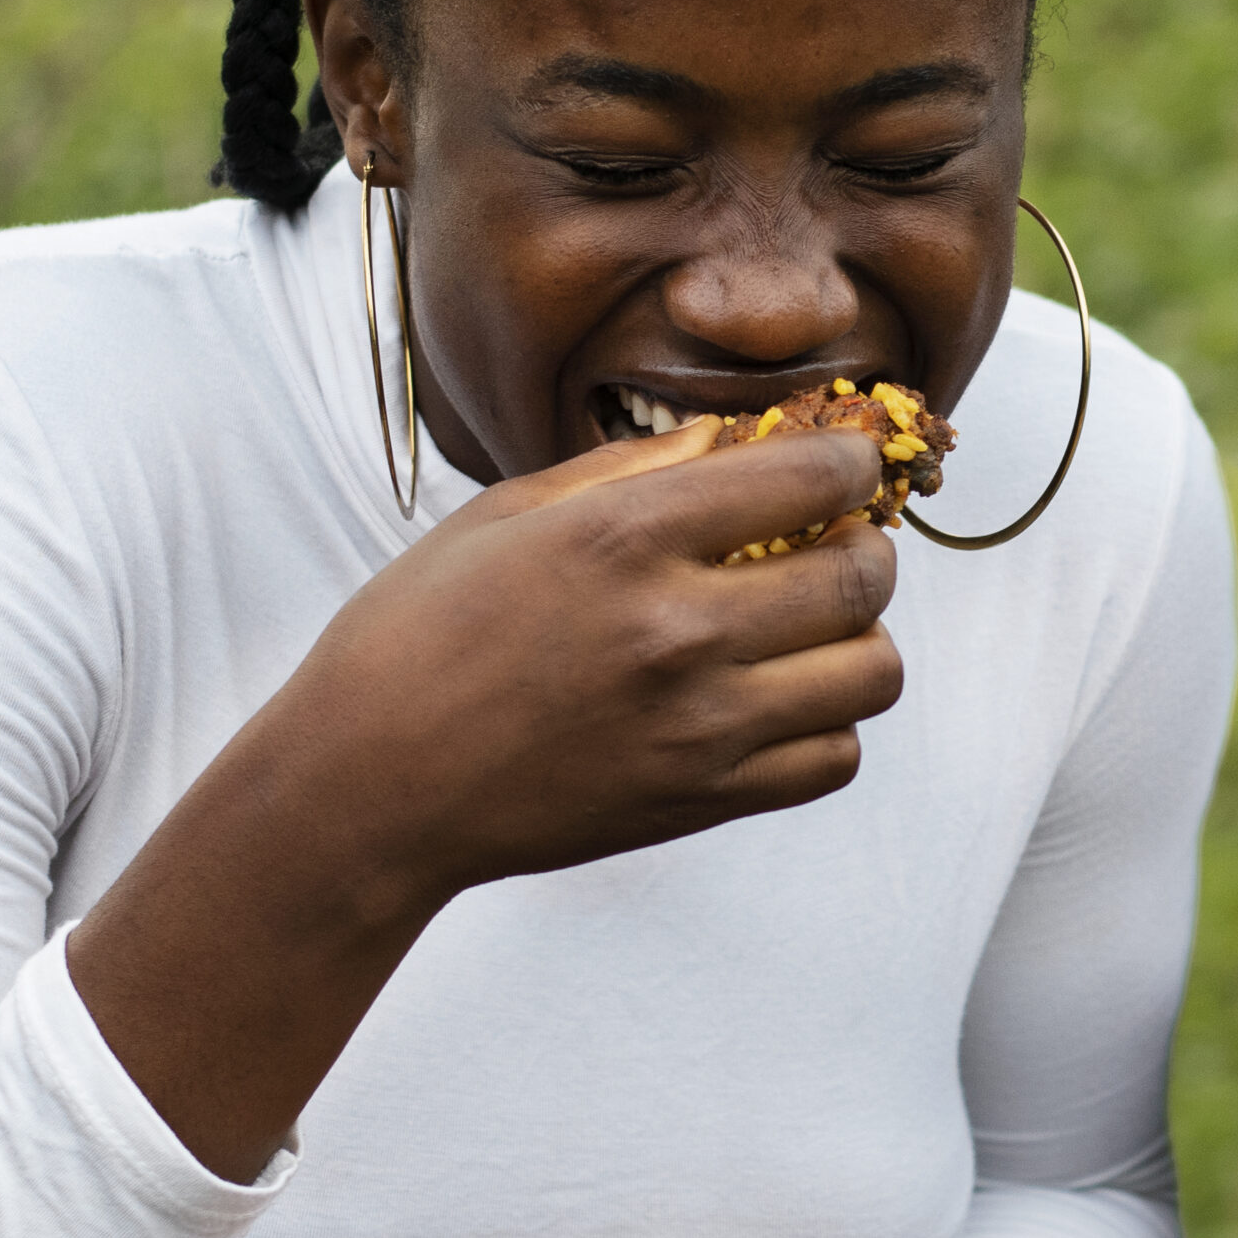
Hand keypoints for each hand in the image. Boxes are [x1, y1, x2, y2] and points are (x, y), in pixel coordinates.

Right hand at [282, 414, 901, 901]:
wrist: (367, 788)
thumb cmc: (412, 638)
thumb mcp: (501, 515)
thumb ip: (627, 469)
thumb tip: (731, 437)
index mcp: (623, 538)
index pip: (811, 478)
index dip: (849, 459)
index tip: (846, 461)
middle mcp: (677, 629)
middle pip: (860, 575)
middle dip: (865, 545)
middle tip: (835, 542)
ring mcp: (698, 725)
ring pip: (869, 672)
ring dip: (859, 638)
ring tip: (813, 629)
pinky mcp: (701, 800)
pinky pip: (834, 759)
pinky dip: (829, 725)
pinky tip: (781, 701)